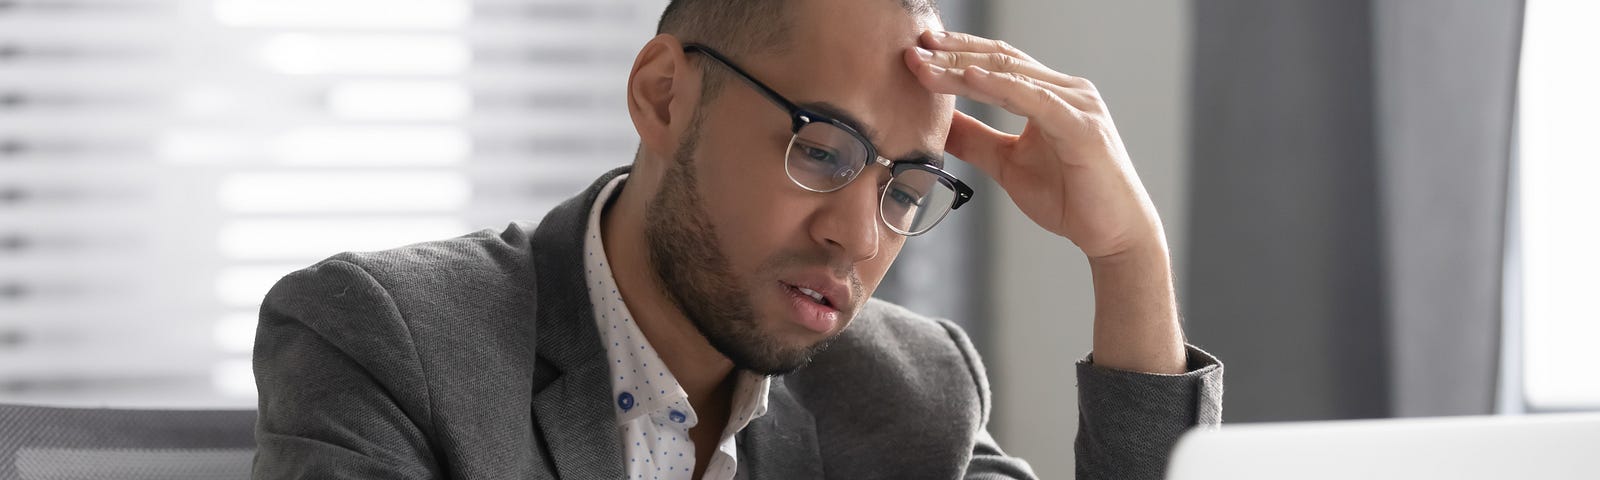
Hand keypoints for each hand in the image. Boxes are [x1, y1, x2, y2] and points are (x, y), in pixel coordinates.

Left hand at [906, 30, 1165, 259]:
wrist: (1114, 234)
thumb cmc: (1070, 198)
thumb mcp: (1006, 164)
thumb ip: (976, 140)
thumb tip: (939, 124)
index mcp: (1050, 94)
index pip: (996, 62)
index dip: (956, 54)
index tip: (916, 51)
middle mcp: (1066, 90)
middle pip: (1000, 60)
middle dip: (953, 53)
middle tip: (913, 47)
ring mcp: (1076, 104)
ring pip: (1011, 75)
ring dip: (964, 67)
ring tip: (926, 63)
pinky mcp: (1082, 126)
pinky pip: (1034, 99)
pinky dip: (999, 86)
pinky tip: (969, 77)